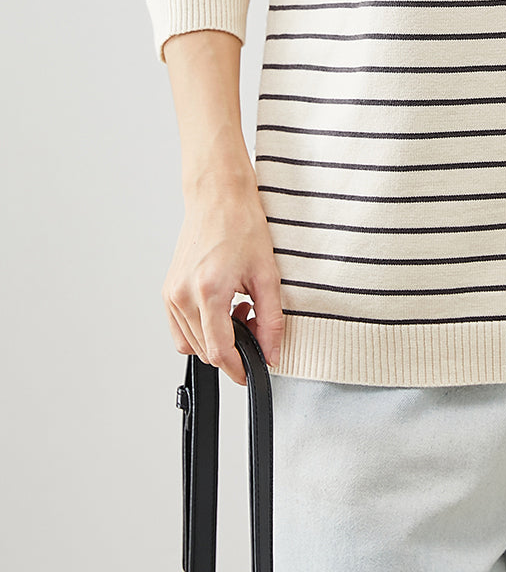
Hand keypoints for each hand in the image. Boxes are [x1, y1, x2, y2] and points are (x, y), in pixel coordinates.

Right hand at [162, 171, 284, 386]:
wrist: (218, 198)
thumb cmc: (241, 225)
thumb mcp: (267, 274)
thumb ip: (271, 320)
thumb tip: (272, 352)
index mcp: (208, 291)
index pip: (219, 351)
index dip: (238, 368)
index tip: (252, 373)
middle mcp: (183, 295)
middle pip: (205, 351)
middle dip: (233, 350)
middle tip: (256, 326)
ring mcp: (171, 293)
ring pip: (191, 343)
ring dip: (217, 339)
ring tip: (240, 310)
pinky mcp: (168, 290)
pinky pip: (180, 328)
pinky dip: (202, 328)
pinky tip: (222, 308)